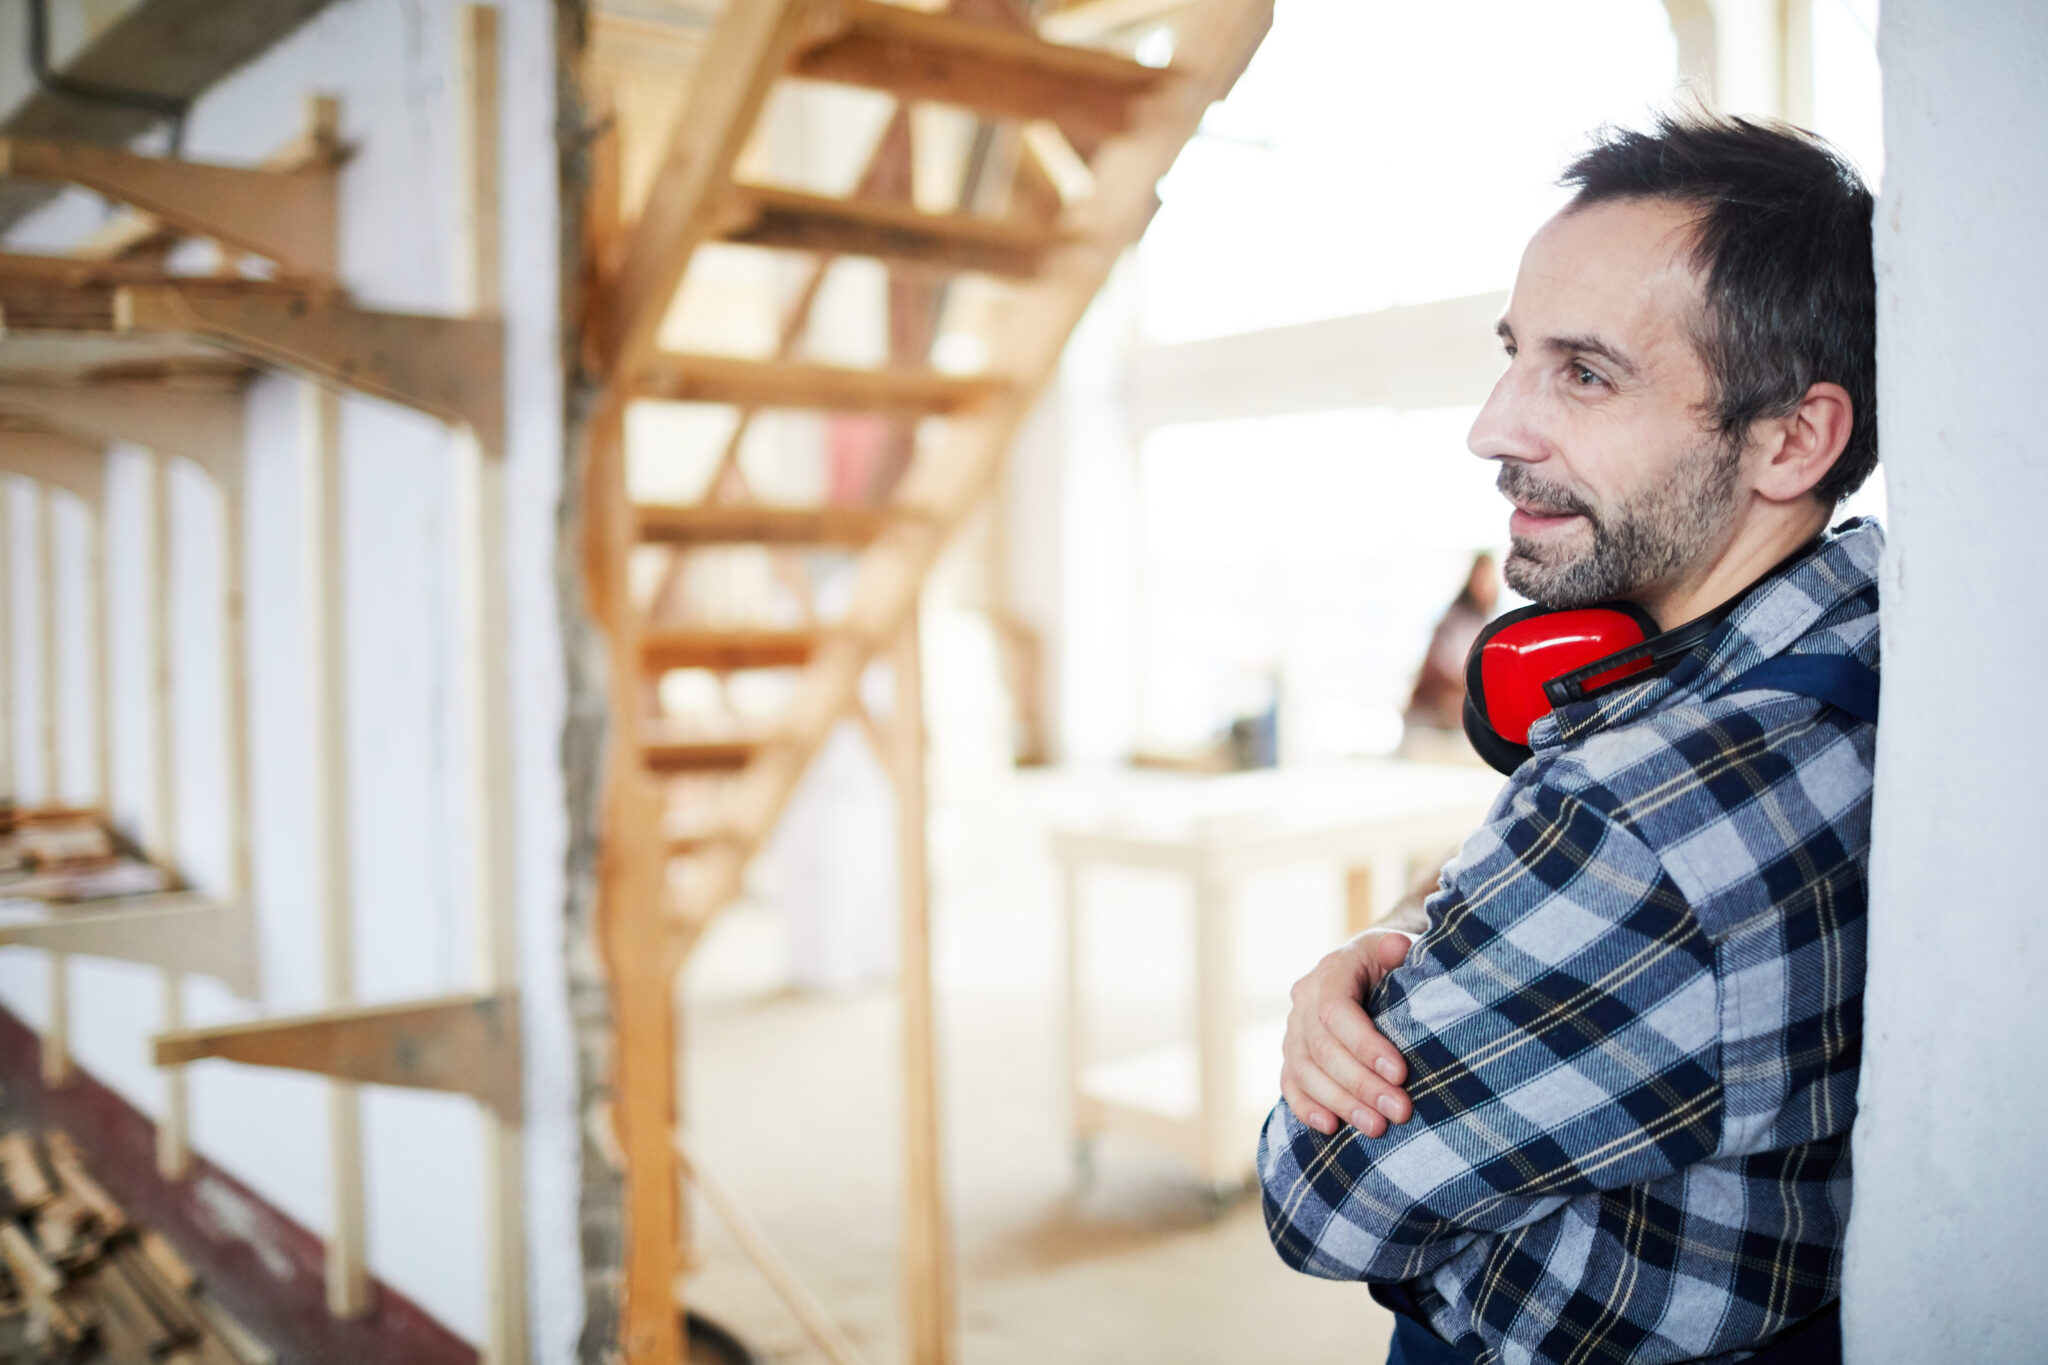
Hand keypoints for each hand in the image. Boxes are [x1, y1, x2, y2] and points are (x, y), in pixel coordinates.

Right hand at [1279, 930, 1414, 1137]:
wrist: (1374, 967)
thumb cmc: (1397, 964)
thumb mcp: (1403, 948)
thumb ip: (1399, 949)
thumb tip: (1397, 947)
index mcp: (1332, 970)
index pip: (1336, 1011)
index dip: (1365, 1045)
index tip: (1400, 1073)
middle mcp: (1305, 998)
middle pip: (1322, 1048)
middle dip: (1361, 1084)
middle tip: (1399, 1111)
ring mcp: (1293, 1028)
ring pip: (1304, 1071)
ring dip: (1340, 1103)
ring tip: (1376, 1127)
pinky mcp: (1292, 1055)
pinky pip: (1289, 1084)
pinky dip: (1306, 1108)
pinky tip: (1331, 1127)